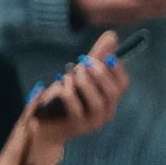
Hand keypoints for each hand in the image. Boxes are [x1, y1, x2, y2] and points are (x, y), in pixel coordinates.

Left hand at [21, 31, 129, 164]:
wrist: (43, 128)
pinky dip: (68, 92)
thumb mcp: (78, 77)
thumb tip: (112, 36)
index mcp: (109, 101)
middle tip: (84, 62)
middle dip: (100, 74)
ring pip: (96, 102)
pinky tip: (60, 83)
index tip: (107, 56)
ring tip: (73, 72)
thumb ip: (94, 58)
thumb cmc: (61, 100)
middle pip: (112, 93)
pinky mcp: (76, 127)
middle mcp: (105, 113)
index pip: (122, 85)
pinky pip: (75, 107)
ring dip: (85, 83)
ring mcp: (92, 123)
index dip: (117, 69)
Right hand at [68, 0, 165, 29]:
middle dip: (155, 8)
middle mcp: (101, 15)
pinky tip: (147, 11)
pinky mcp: (100, 18)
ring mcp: (100, 19)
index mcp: (98, 3)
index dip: (149, 0)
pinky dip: (139, 15)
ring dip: (150, 13)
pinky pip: (124, 19)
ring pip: (131, 18)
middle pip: (134, 14)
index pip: (130, 3)